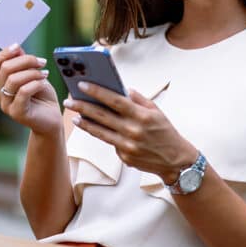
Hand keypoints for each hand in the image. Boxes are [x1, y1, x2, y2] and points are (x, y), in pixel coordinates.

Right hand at [0, 44, 60, 134]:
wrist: (51, 117)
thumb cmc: (41, 95)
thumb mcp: (33, 74)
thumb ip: (23, 62)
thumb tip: (16, 48)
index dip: (3, 53)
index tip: (18, 47)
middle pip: (5, 68)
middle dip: (26, 60)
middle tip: (42, 62)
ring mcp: (6, 104)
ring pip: (14, 79)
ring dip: (33, 72)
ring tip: (45, 73)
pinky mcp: (17, 113)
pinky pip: (23, 92)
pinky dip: (36, 83)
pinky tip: (44, 83)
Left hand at [63, 82, 196, 182]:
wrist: (176, 161)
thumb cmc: (165, 132)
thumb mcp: (157, 111)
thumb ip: (139, 99)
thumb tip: (123, 89)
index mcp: (141, 115)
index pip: (115, 100)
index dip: (97, 92)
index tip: (82, 85)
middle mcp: (133, 130)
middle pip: (102, 116)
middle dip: (83, 107)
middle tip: (69, 101)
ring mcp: (128, 146)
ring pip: (100, 132)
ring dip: (85, 123)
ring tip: (74, 115)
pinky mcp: (124, 158)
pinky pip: (109, 143)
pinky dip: (99, 134)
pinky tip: (90, 127)